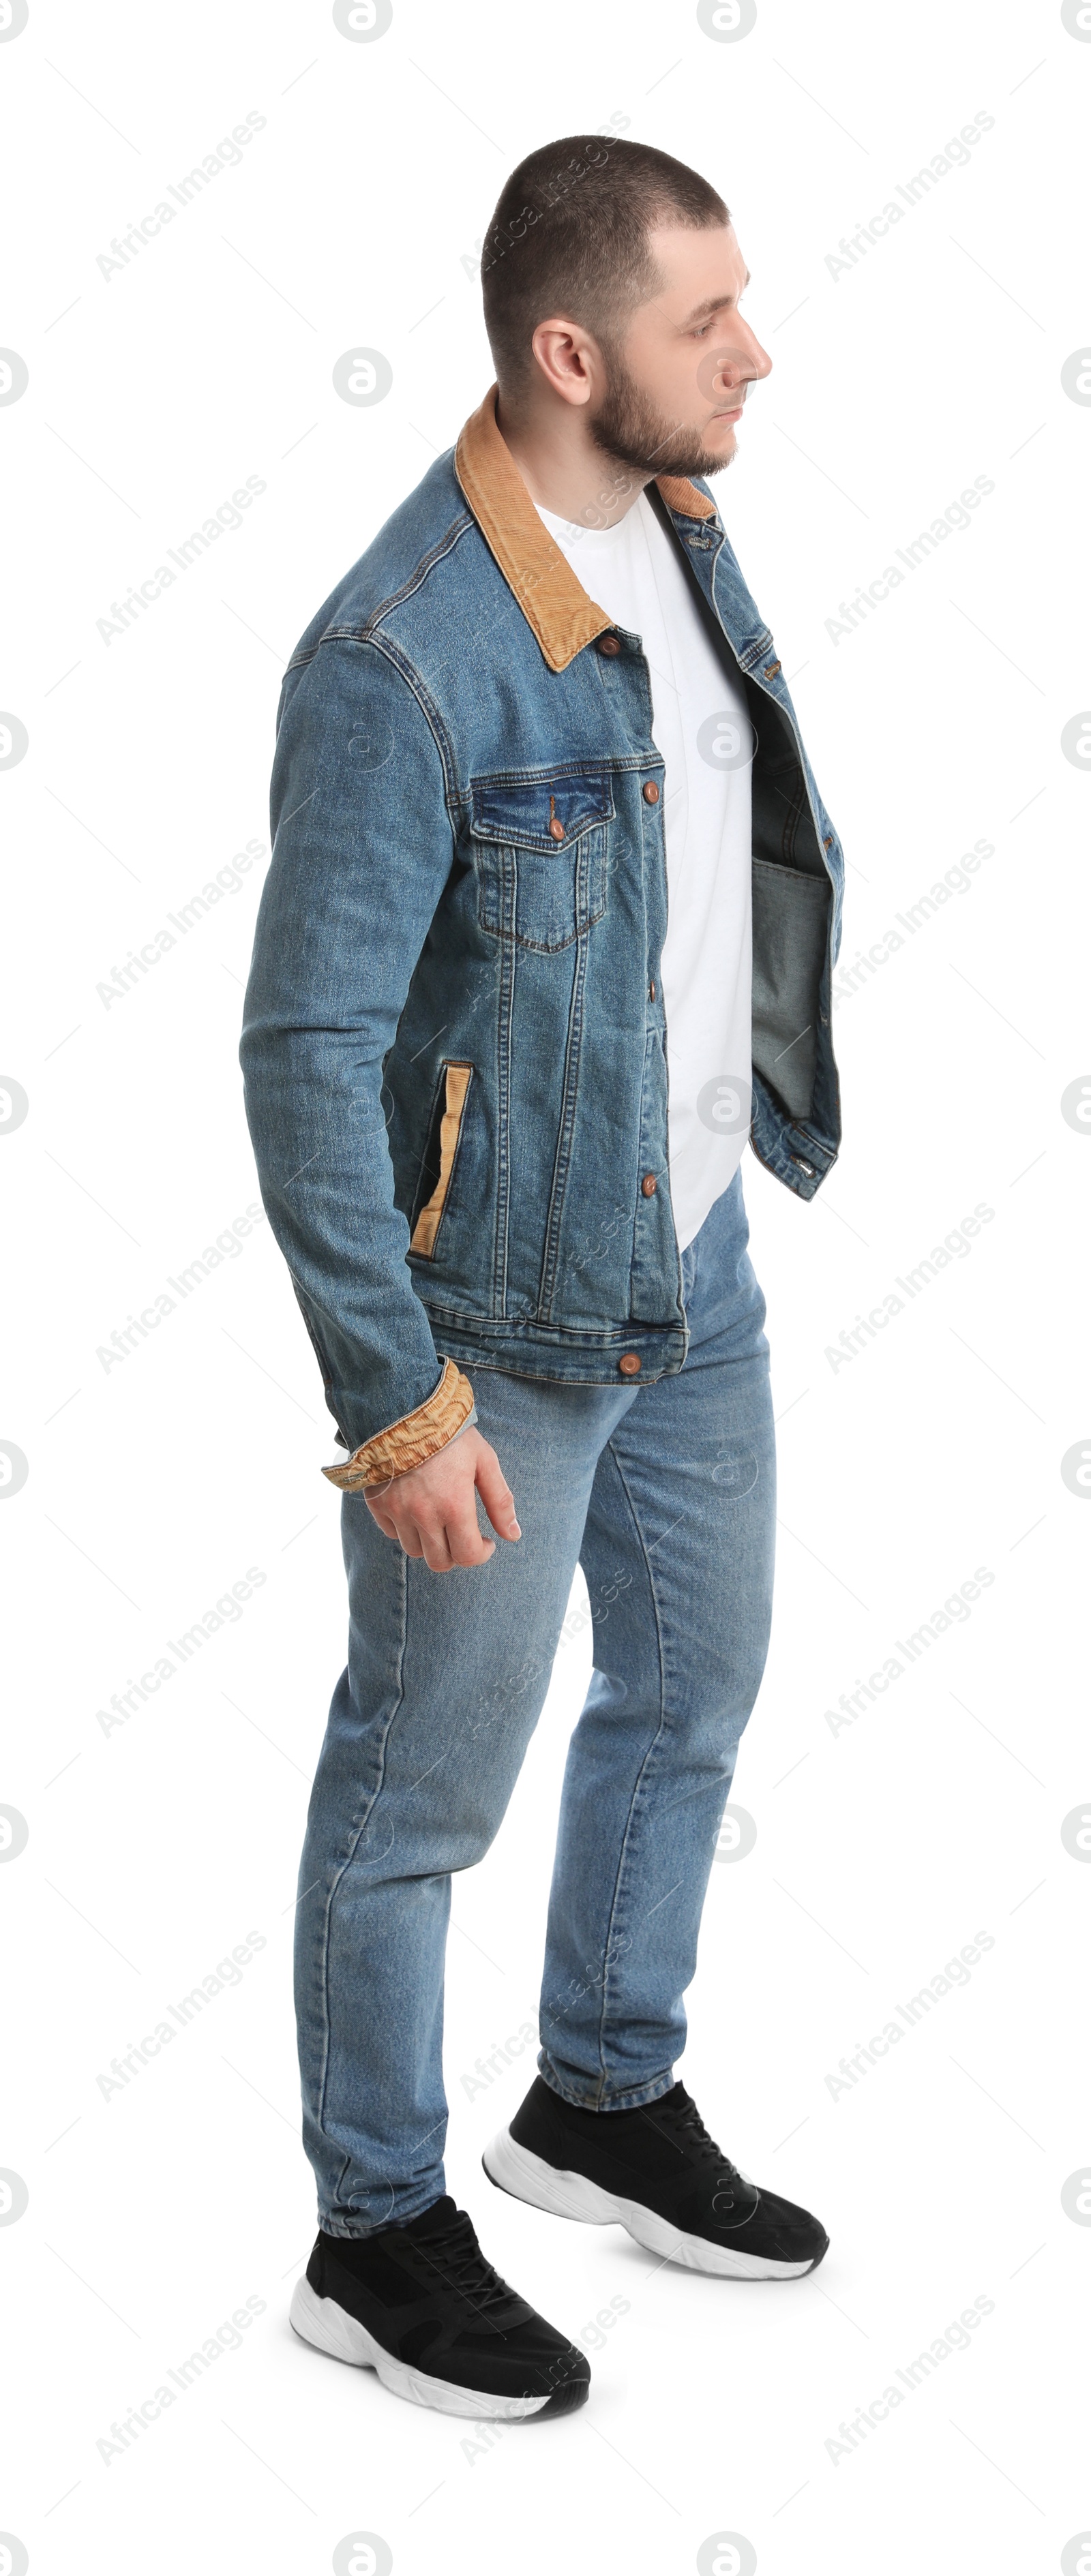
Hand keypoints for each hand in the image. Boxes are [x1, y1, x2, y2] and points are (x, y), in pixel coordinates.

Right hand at [364, 1427, 520, 1571]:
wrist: (404, 1408)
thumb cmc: (450, 1435)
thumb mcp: (484, 1462)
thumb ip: (500, 1501)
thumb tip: (513, 1535)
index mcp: (454, 1506)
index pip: (467, 1556)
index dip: (481, 1554)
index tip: (486, 1542)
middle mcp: (423, 1515)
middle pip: (440, 1562)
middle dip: (456, 1554)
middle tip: (463, 1534)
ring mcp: (397, 1511)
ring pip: (415, 1551)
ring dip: (430, 1543)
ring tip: (439, 1520)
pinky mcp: (377, 1504)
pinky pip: (392, 1533)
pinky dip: (405, 1530)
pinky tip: (416, 1509)